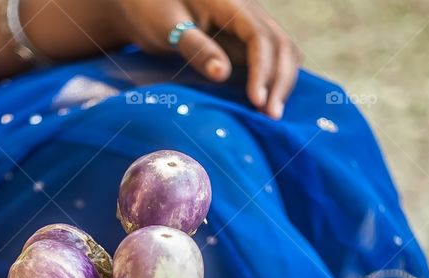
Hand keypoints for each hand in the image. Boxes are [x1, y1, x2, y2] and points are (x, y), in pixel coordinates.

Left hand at [114, 0, 299, 117]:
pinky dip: (272, 80)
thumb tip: (223, 74)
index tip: (257, 100)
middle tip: (271, 116)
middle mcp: (248, 12)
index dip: (263, 70)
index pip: (260, 37)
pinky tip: (264, 103)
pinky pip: (269, 58)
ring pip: (282, 52)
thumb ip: (196, 48)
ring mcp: (249, 26)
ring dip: (281, 82)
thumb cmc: (153, 11)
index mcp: (231, 4)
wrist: (146, 4)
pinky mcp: (244, 41)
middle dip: (280, 81)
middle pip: (281, 45)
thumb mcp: (168, 27)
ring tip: (270, 114)